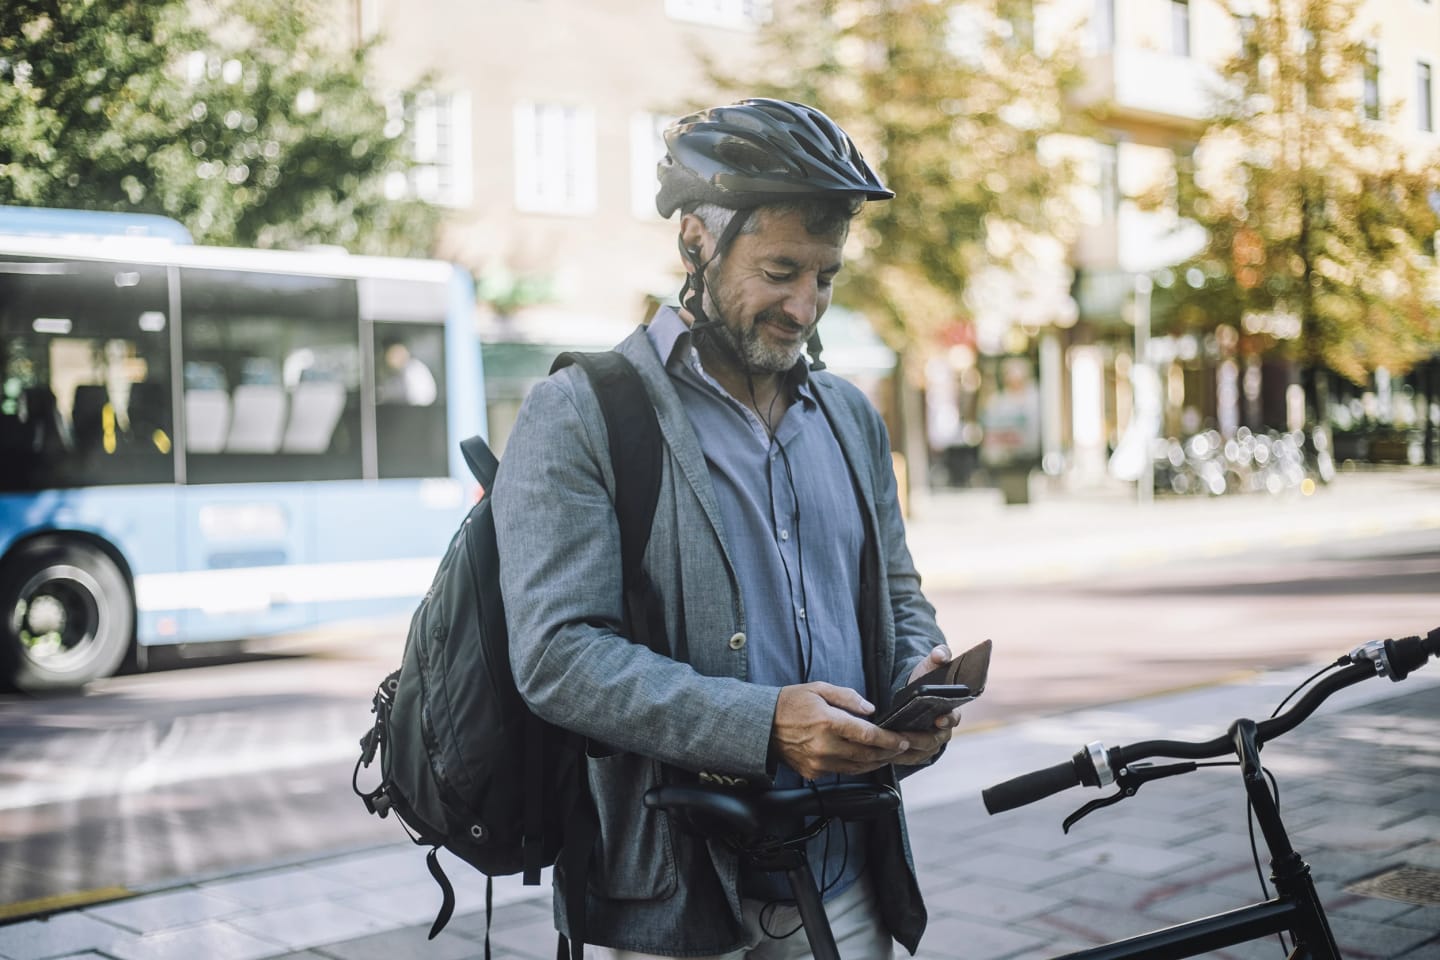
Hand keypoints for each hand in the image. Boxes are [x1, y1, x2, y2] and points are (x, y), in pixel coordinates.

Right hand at [770, 682, 912, 778]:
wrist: (762, 724)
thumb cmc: (790, 703)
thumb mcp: (819, 689)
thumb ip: (847, 697)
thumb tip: (870, 709)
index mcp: (827, 722)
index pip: (867, 735)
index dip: (889, 740)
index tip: (902, 740)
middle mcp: (824, 746)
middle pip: (867, 755)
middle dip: (888, 753)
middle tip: (902, 749)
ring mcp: (818, 762)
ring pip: (857, 768)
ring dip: (876, 762)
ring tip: (889, 755)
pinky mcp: (813, 773)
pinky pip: (842, 772)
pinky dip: (857, 767)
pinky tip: (865, 759)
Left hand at [894, 645, 960, 765]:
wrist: (914, 694)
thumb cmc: (925, 680)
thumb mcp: (931, 666)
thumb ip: (939, 655)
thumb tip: (941, 654)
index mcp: (951, 711)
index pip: (954, 718)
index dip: (948, 719)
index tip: (939, 719)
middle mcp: (944, 731)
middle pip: (933, 740)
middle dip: (917, 739)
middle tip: (902, 737)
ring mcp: (931, 743)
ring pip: (920, 753)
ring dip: (905, 752)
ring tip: (888, 748)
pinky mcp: (918, 752)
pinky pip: (909, 759)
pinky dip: (897, 758)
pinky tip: (883, 754)